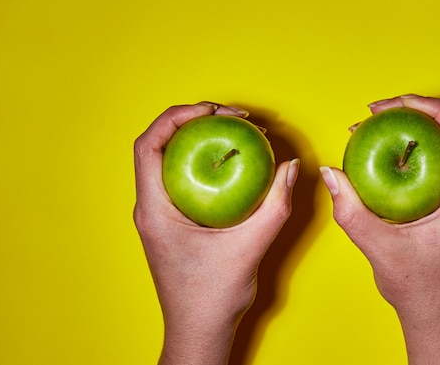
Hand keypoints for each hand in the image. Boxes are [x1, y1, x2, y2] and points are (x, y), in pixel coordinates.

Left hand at [133, 102, 299, 364]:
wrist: (199, 329)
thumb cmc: (212, 297)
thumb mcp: (249, 248)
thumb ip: (275, 207)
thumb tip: (290, 168)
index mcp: (154, 210)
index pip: (149, 146)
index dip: (176, 117)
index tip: (212, 110)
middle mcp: (150, 207)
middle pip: (160, 145)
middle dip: (193, 120)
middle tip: (232, 115)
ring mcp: (160, 213)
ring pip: (171, 159)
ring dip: (199, 139)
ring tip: (234, 130)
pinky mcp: (174, 220)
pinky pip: (184, 178)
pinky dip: (205, 161)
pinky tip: (233, 162)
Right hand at [320, 94, 439, 364]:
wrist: (435, 313)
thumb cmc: (417, 287)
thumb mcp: (378, 248)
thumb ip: (351, 211)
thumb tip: (329, 172)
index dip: (435, 108)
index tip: (398, 103)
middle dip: (422, 110)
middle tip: (381, 110)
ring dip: (421, 126)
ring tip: (383, 123)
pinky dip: (418, 147)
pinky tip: (389, 150)